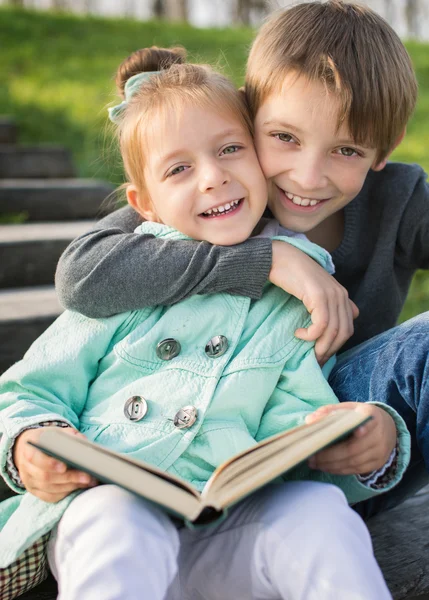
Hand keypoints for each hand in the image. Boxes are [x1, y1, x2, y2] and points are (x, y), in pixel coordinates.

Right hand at [13, 426, 97, 502]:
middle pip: (45, 477)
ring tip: (88, 481)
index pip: (34, 458)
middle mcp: (25, 467)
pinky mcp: (35, 491)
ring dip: (71, 486)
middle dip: (68, 477)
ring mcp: (29, 481)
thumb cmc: (48, 439)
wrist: (33, 448)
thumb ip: (69, 435)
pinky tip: (79, 486)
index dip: (49, 464)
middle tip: (87, 476)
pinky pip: (50, 496)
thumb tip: (85, 443)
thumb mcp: (57, 433)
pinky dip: (66, 493)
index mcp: (29, 449)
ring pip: (49, 489)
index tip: (64, 467)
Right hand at [270, 241, 358, 363]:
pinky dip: (310, 335)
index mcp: (342, 296)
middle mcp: (340, 295)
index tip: (321, 355)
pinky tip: (298, 333)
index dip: (336, 346)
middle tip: (314, 360)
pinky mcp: (318, 295)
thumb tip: (349, 318)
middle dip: (329, 350)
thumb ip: (332, 303)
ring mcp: (331, 295)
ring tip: (307, 352)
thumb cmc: (293, 274)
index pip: (348, 329)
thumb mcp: (316, 291)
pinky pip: (321, 324)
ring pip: (332, 331)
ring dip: (319, 347)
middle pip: (342, 333)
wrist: (279, 257)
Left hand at [305, 403, 396, 474]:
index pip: (369, 422)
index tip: (356, 431)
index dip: (363, 429)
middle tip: (312, 457)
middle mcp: (379, 434)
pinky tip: (326, 467)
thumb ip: (328, 411)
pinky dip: (339, 470)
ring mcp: (380, 451)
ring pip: (354, 462)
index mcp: (371, 415)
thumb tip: (309, 420)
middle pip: (354, 448)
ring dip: (332, 465)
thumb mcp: (348, 408)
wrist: (387, 427)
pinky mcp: (377, 463)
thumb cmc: (360, 416)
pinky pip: (357, 470)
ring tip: (314, 463)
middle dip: (330, 455)